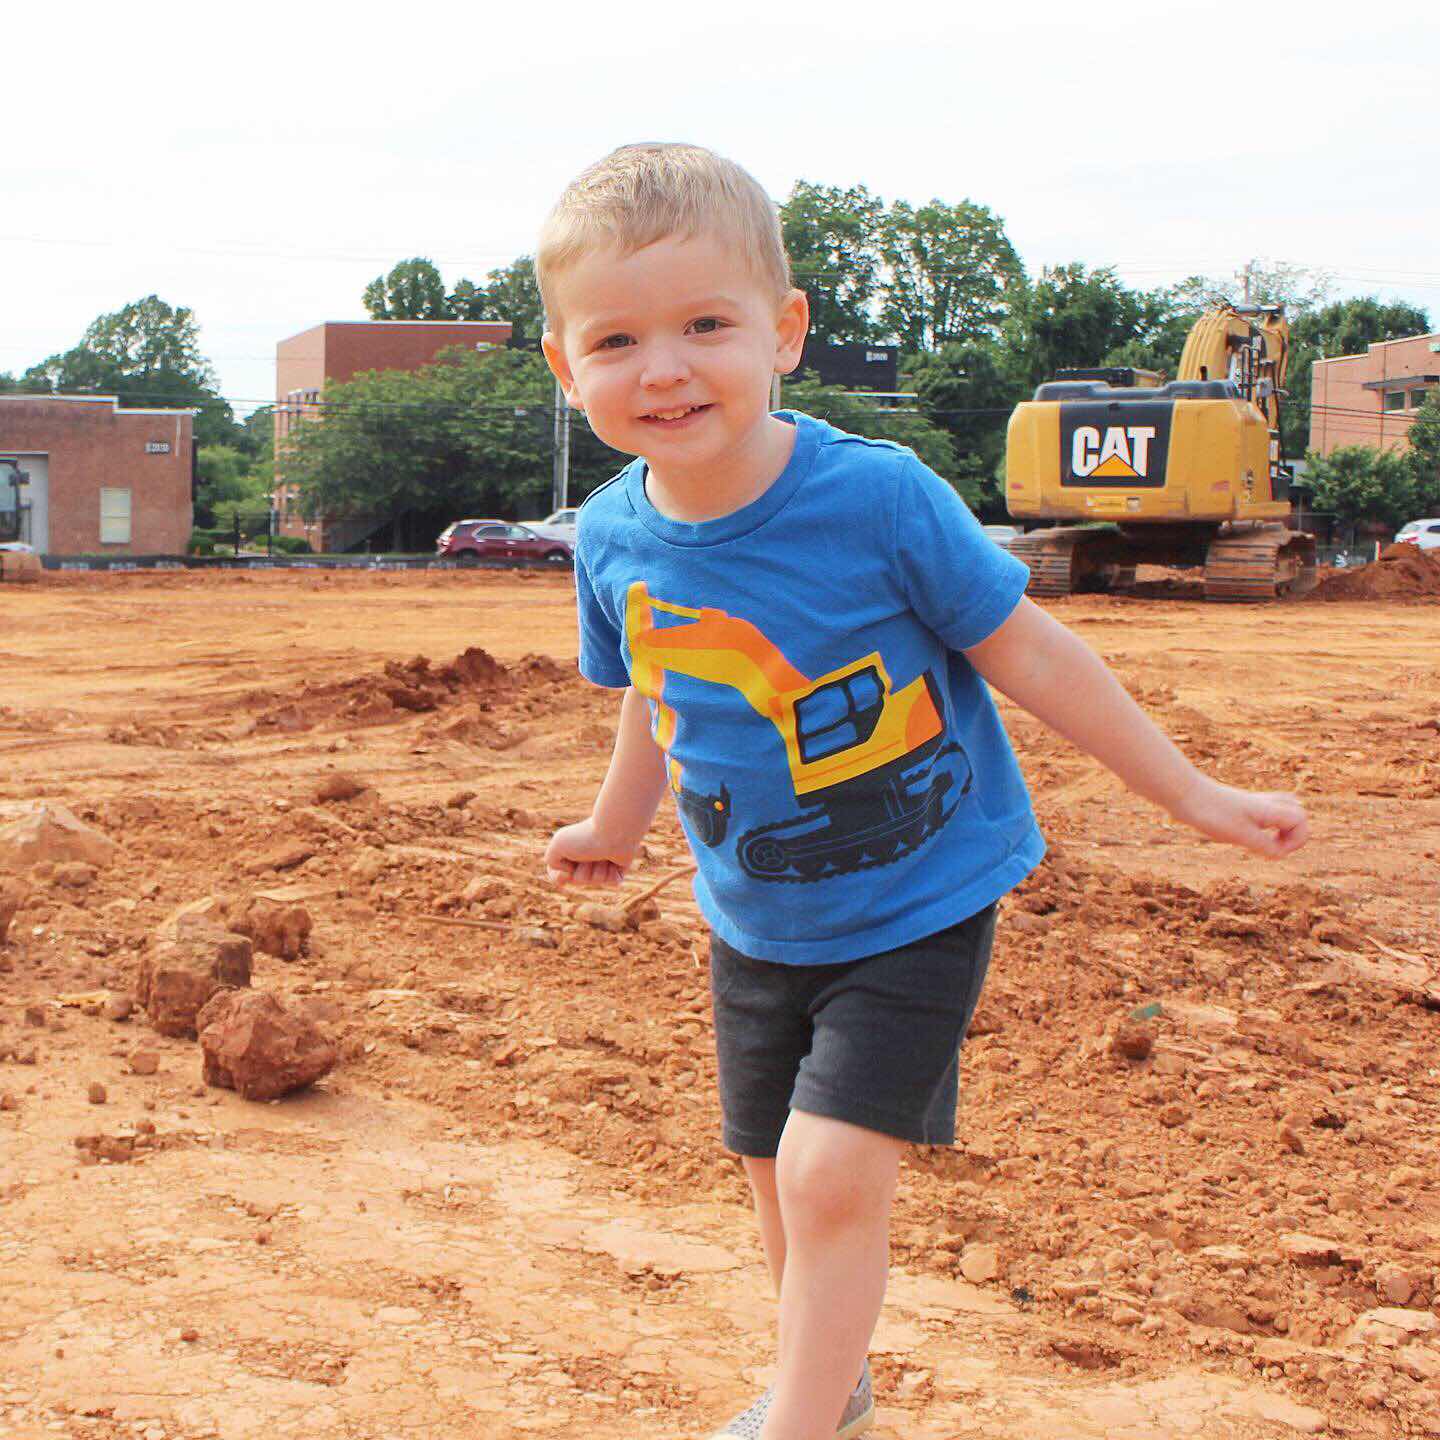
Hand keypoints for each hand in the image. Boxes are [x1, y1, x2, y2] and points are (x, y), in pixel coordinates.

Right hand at [544, 816, 636, 887]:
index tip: (566, 873)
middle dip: (582, 872)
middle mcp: (586, 856)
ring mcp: (603, 862)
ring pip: (595, 881)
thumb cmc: (585, 837)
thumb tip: (569, 874)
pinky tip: (614, 861)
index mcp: (571, 850)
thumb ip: (551, 860)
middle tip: (587, 856)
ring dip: (597, 870)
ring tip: (602, 855)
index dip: (560, 878)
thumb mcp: (557, 845)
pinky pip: (612, 882)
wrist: (613, 831)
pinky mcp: (619, 866)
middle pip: (577, 880)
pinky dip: (611, 874)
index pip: (560, 875)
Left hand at [1172, 778, 1308, 857]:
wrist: (1183, 792)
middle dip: (1294, 834)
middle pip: (1297, 813)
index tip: (1275, 852)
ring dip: (1281, 828)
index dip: (1296, 841)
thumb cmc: (1210, 812)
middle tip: (1274, 847)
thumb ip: (1265, 845)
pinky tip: (1244, 835)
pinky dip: (1264, 826)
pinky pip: (1264, 812)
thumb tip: (1281, 854)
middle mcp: (1264, 803)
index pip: (1302, 822)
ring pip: (1282, 809)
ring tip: (1263, 842)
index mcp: (1269, 809)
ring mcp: (1252, 802)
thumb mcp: (1240, 835)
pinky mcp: (1239, 805)